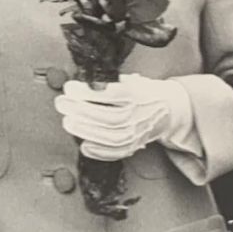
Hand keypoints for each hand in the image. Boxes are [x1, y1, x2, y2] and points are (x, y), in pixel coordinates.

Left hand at [53, 73, 192, 160]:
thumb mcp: (131, 79)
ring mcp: (138, 132)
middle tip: (61, 103)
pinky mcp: (136, 145)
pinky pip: (118, 152)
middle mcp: (139, 114)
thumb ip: (109, 80)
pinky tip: (83, 145)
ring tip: (67, 121)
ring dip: (86, 130)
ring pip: (111, 136)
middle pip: (108, 117)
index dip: (88, 92)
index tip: (69, 87)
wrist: (170, 109)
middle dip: (80, 111)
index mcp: (138, 94)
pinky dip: (100, 152)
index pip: (112, 93)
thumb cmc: (143, 91)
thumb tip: (81, 81)